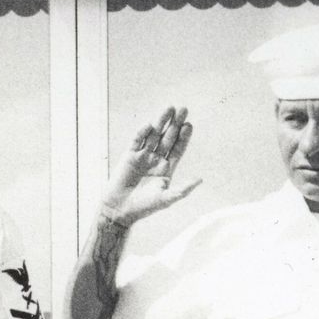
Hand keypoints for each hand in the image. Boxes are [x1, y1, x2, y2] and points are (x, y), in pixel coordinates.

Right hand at [100, 108, 201, 228]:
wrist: (119, 210)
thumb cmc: (143, 207)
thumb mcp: (166, 199)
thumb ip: (182, 189)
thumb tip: (200, 180)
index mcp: (166, 169)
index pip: (178, 149)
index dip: (184, 137)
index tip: (189, 125)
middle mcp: (156, 160)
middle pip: (168, 138)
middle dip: (175, 124)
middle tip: (183, 109)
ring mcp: (142, 157)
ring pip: (154, 135)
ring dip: (161, 122)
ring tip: (170, 108)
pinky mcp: (129, 156)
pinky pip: (137, 141)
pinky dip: (142, 132)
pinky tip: (150, 125)